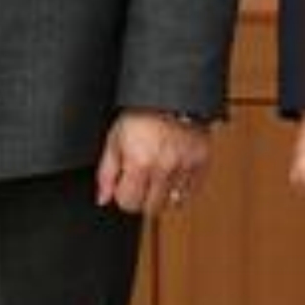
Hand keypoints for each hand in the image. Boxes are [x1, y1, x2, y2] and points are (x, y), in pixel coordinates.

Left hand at [98, 110, 213, 216]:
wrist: (172, 96)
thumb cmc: (141, 115)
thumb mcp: (114, 140)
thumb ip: (106, 173)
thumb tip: (103, 198)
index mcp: (139, 162)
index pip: (129, 203)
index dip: (124, 195)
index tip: (126, 185)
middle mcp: (164, 167)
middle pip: (151, 208)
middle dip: (143, 198)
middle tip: (142, 182)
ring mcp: (185, 166)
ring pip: (173, 203)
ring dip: (163, 195)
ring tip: (158, 178)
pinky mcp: (201, 162)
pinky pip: (192, 191)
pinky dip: (182, 189)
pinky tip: (173, 176)